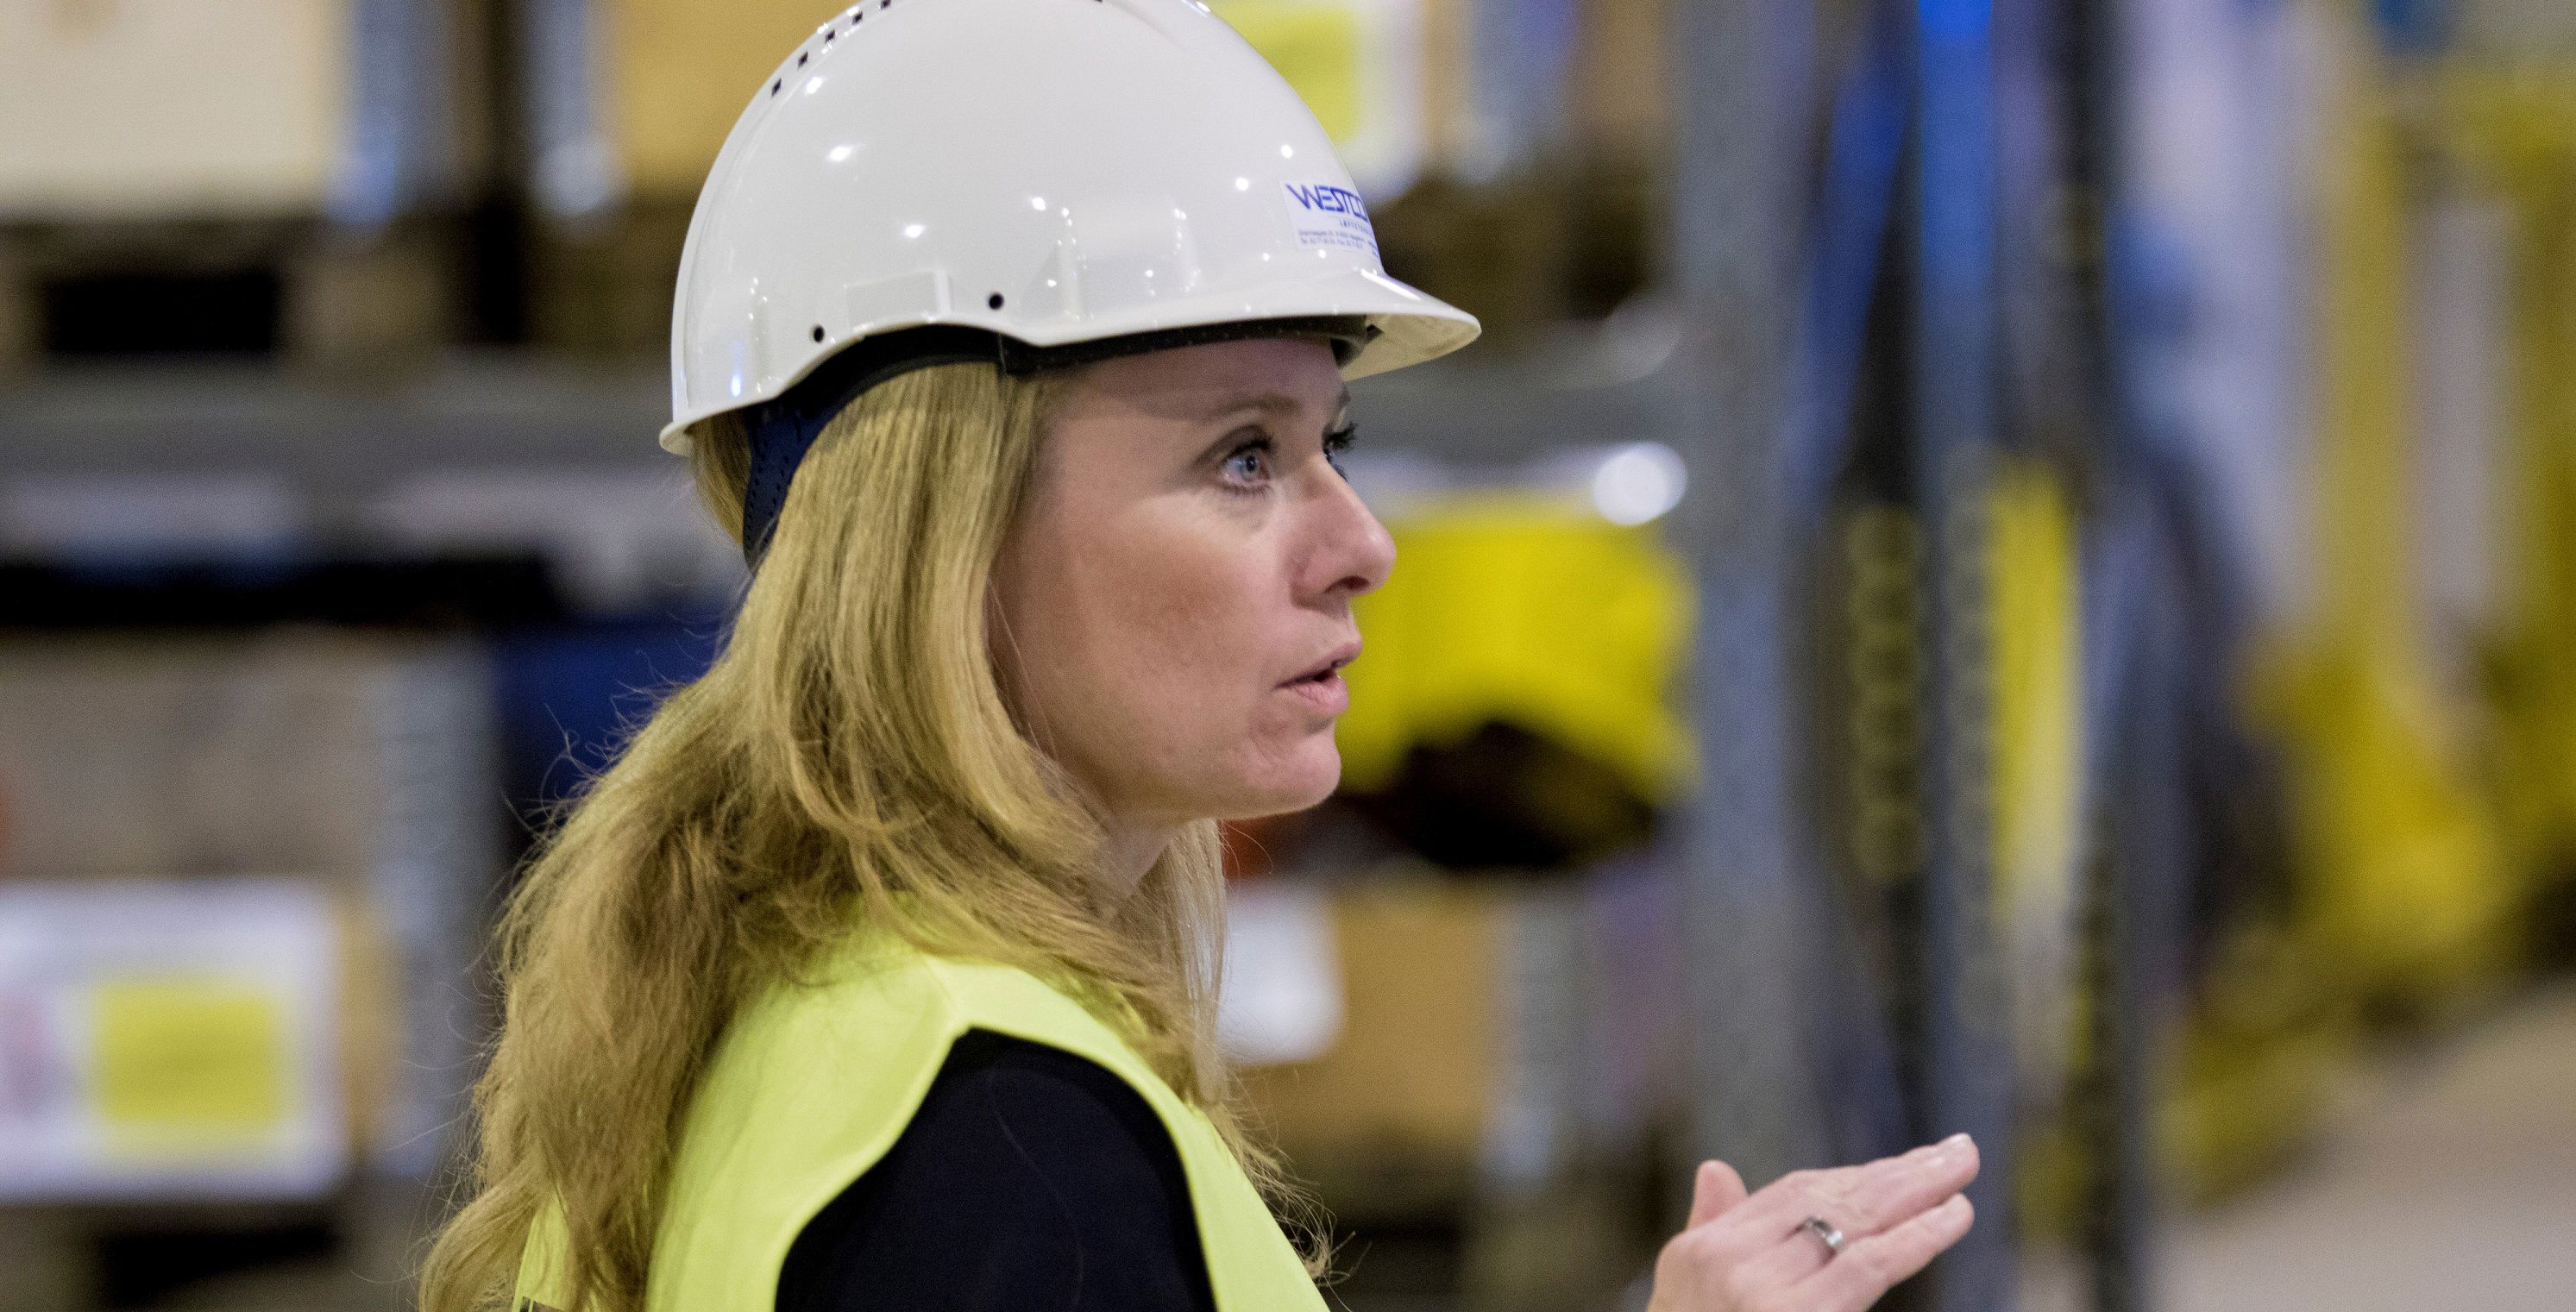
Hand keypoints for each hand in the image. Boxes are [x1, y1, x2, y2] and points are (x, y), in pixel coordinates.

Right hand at [1643, 1134, 1979, 1311]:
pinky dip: (1917, 1237)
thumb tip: (1716, 1169)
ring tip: (1963, 1173)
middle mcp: (1726, 1264)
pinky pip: (1870, 1267)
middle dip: (1899, 1173)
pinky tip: (1951, 1215)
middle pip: (1827, 1201)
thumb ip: (1710, 1232)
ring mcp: (1761, 1294)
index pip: (1790, 1196)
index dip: (1855, 1176)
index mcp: (1699, 1253)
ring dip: (1919, 1194)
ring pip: (1854, 1225)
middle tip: (1957, 1151)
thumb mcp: (1684, 1298)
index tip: (1908, 1165)